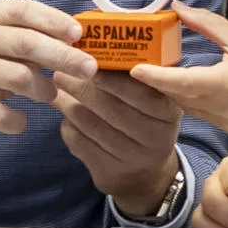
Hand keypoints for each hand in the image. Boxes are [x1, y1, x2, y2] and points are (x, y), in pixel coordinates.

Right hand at [0, 0, 97, 159]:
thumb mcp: (6, 43)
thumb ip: (37, 38)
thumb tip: (83, 42)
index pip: (24, 10)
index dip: (54, 21)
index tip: (79, 34)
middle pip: (26, 43)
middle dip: (63, 56)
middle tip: (89, 69)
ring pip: (18, 77)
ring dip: (43, 89)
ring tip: (50, 94)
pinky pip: (0, 113)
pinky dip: (17, 121)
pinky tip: (22, 120)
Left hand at [51, 68, 182, 216]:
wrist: (145, 176)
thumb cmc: (145, 125)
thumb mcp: (152, 104)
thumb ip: (132, 80)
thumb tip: (93, 51)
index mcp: (168, 113)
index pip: (140, 93)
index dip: (113, 79)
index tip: (90, 63)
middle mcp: (155, 138)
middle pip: (111, 108)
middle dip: (81, 87)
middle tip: (61, 71)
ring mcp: (132, 158)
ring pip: (91, 124)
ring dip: (69, 105)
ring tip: (59, 89)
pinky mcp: (109, 173)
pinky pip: (80, 143)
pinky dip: (68, 126)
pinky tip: (66, 117)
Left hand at [128, 2, 227, 132]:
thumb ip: (205, 23)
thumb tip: (176, 7)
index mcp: (225, 84)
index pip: (180, 83)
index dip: (155, 77)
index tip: (133, 68)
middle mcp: (219, 107)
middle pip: (175, 96)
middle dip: (153, 81)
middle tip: (131, 62)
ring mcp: (221, 119)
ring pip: (182, 106)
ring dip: (166, 90)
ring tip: (147, 70)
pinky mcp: (224, 124)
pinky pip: (194, 111)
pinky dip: (181, 97)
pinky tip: (173, 82)